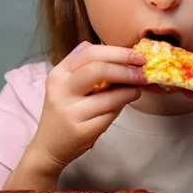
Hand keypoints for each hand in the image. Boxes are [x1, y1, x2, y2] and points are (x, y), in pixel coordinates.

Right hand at [30, 41, 147, 173]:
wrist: (49, 145)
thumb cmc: (62, 110)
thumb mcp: (65, 84)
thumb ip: (81, 65)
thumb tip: (102, 47)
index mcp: (58, 73)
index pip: (88, 54)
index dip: (117, 52)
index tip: (136, 55)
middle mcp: (61, 89)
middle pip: (98, 70)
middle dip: (125, 69)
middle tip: (143, 72)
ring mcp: (71, 111)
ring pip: (109, 96)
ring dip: (129, 90)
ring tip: (137, 88)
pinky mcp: (83, 130)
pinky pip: (110, 115)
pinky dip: (122, 106)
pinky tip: (126, 102)